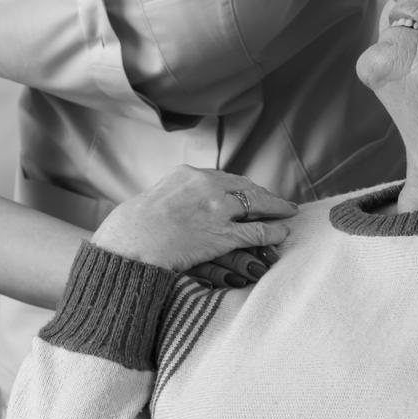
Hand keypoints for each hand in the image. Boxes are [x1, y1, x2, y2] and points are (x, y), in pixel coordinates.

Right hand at [91, 166, 297, 271]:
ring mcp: (217, 210)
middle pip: (245, 188)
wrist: (129, 243)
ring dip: (276, 209)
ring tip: (288, 213)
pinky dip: (273, 231)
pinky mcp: (222, 234)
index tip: (253, 192)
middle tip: (279, 201)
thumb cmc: (133, 227)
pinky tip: (282, 233)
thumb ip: (177, 196)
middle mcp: (207, 186)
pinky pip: (256, 231)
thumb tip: (183, 203)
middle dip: (264, 195)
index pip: (226, 178)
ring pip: (256, 206)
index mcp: (189, 175)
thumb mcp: (156, 198)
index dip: (243, 187)